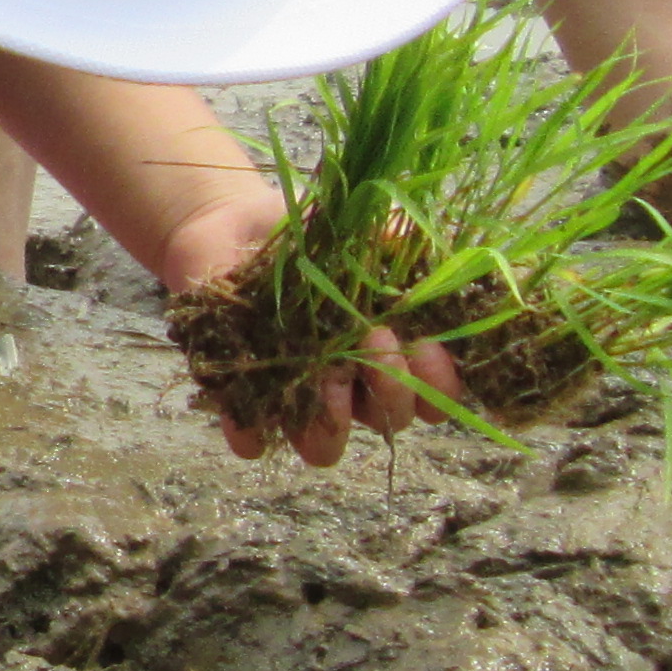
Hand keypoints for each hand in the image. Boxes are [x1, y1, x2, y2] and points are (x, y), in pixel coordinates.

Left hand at [156, 190, 460, 467]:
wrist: (230, 222)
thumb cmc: (309, 232)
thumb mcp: (365, 227)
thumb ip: (407, 245)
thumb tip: (441, 267)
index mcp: (390, 353)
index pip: (432, 396)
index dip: (439, 387)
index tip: (430, 349)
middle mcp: (349, 386)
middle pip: (388, 421)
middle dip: (391, 389)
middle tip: (376, 338)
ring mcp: (298, 397)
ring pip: (326, 448)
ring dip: (332, 420)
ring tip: (323, 374)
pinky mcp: (243, 399)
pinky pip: (251, 439)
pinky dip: (253, 429)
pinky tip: (254, 398)